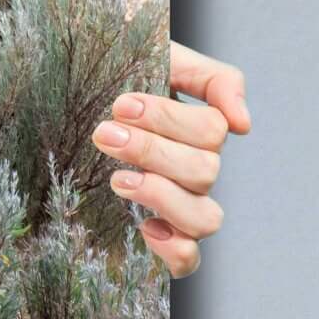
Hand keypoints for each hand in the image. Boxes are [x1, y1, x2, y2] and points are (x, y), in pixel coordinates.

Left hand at [94, 39, 249, 277]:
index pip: (212, 131)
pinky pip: (188, 261)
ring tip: (118, 179)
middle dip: (151, 151)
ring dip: (162, 197)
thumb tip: (243, 124)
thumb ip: (214, 79)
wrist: (74, 93)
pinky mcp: (161, 234)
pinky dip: (174, 250)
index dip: (169, 120)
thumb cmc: (119, 75)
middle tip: (105, 133)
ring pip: (205, 219)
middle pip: (204, 172)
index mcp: (200, 128)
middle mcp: (197, 169)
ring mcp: (181, 204)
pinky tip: (144, 227)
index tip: (121, 104)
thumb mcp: (163, 57)